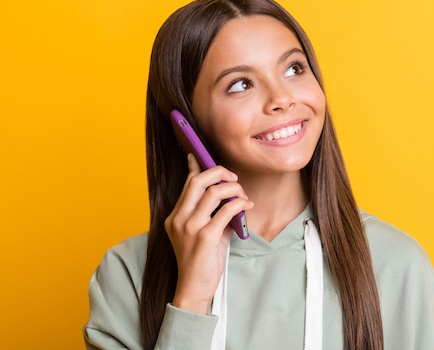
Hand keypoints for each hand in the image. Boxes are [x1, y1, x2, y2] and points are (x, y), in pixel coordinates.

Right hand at [165, 153, 253, 313]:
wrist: (194, 288)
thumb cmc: (201, 261)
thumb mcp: (202, 233)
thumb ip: (211, 213)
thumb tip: (228, 195)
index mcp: (175, 217)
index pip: (187, 184)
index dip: (196, 167)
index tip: (199, 155)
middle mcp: (179, 219)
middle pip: (198, 181)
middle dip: (218, 173)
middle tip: (232, 177)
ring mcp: (190, 227)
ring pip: (213, 192)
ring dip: (233, 188)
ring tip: (243, 194)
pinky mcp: (205, 237)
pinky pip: (226, 210)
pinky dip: (240, 204)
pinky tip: (247, 205)